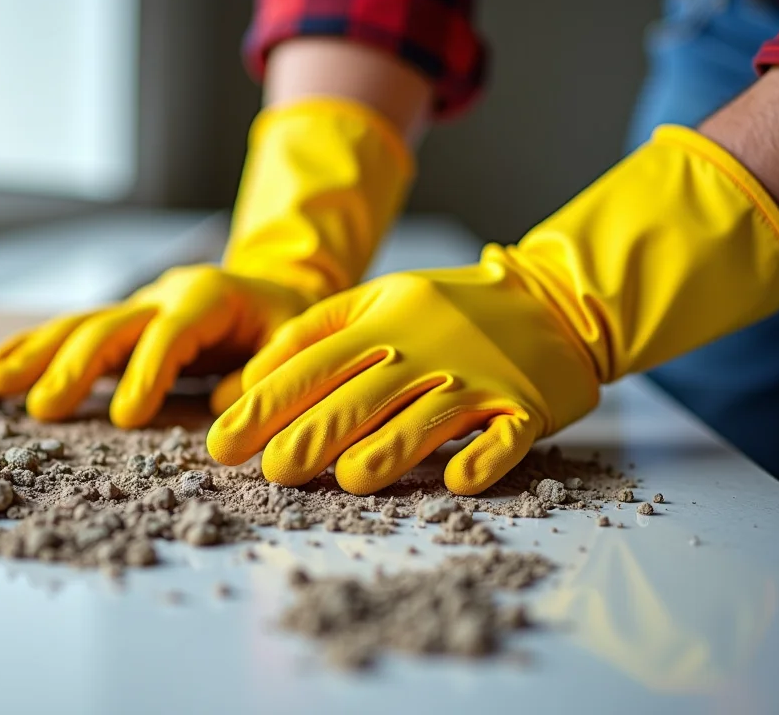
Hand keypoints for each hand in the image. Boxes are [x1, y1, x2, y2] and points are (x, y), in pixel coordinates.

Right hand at [0, 265, 309, 427]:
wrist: (276, 289)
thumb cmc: (286, 323)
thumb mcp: (296, 339)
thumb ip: (267, 370)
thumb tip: (222, 403)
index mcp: (209, 296)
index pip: (171, 333)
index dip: (148, 372)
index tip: (127, 418)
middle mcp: (163, 295)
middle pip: (113, 326)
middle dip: (77, 368)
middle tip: (45, 409)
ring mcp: (137, 307)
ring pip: (82, 325)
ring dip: (39, 354)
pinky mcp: (121, 324)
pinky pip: (74, 332)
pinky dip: (34, 347)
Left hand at [209, 125, 778, 494]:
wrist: (554, 298)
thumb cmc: (449, 308)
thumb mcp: (378, 301)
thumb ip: (312, 333)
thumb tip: (247, 379)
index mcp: (383, 322)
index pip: (313, 365)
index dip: (265, 404)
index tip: (223, 442)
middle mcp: (426, 348)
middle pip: (363, 394)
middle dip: (313, 433)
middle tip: (272, 471)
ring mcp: (478, 377)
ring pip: (428, 415)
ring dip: (390, 449)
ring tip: (349, 480)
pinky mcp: (526, 405)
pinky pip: (505, 435)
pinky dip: (484, 457)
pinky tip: (456, 480)